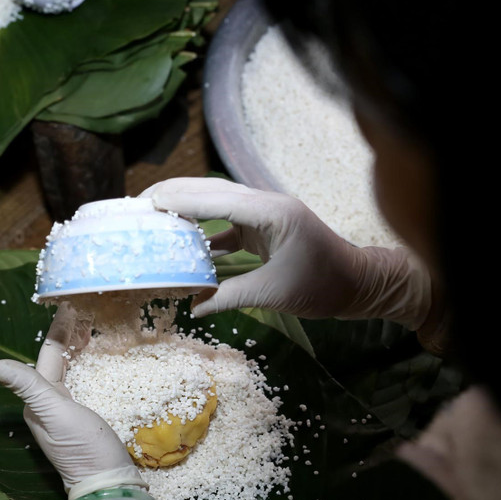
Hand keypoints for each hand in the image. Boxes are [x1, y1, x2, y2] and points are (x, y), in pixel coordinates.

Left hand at [0, 303, 145, 499]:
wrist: (109, 486)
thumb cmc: (83, 450)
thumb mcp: (55, 414)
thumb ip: (29, 387)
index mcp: (39, 400)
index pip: (49, 355)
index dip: (59, 330)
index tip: (71, 305)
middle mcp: (49, 405)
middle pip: (58, 361)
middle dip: (69, 336)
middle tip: (86, 312)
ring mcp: (68, 413)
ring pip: (71, 370)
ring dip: (79, 349)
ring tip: (92, 329)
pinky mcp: (86, 420)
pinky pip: (85, 383)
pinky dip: (90, 366)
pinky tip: (100, 363)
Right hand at [143, 177, 431, 326]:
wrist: (360, 284)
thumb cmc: (323, 286)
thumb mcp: (273, 293)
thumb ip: (229, 297)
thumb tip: (193, 309)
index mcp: (270, 212)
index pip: (216, 198)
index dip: (181, 199)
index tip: (148, 202)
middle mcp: (265, 204)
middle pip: (213, 190)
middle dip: (176, 194)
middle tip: (140, 204)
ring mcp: (265, 214)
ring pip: (217, 203)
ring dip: (187, 208)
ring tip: (153, 217)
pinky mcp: (264, 228)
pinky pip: (227, 223)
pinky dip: (204, 231)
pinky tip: (183, 245)